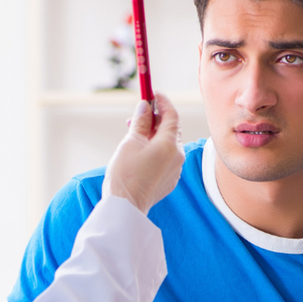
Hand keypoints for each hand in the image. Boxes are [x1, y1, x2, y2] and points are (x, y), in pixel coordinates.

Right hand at [103, 93, 183, 212]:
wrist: (125, 207)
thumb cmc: (125, 174)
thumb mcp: (131, 142)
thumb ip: (141, 122)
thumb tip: (145, 106)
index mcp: (169, 144)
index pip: (171, 115)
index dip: (162, 102)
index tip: (152, 94)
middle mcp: (177, 156)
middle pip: (170, 129)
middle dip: (155, 120)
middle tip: (138, 117)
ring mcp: (176, 170)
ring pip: (168, 144)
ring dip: (154, 136)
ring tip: (135, 136)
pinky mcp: (170, 180)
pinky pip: (166, 158)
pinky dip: (156, 150)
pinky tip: (140, 154)